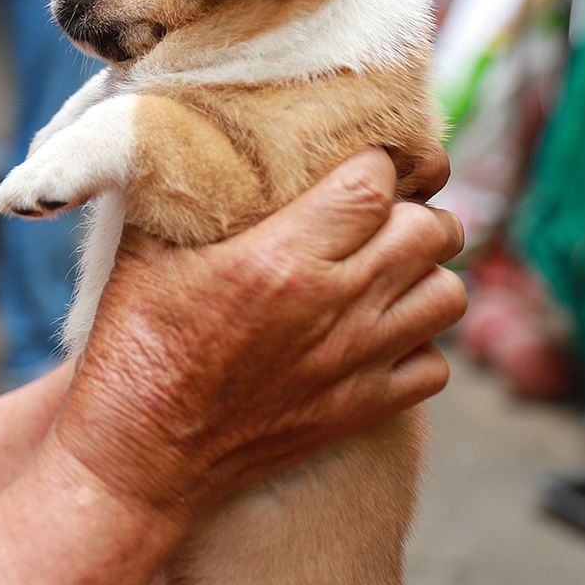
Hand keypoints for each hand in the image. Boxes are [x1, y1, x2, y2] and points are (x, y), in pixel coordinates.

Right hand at [47, 148, 465, 522]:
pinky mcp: (363, 408)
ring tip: (384, 266)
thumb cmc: (136, 345)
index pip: (373, 182)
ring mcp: (356, 362)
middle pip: (432, 231)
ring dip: (424, 273)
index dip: (369, 162)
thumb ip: (177, 187)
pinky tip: (374, 330)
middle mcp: (334, 306)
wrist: (141, 456)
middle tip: (374, 210)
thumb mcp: (143, 248)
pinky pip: (435, 365)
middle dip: (411, 209)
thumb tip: (180, 128)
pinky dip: (417, 343)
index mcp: (281, 258)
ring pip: (449, 296)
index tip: (344, 163)